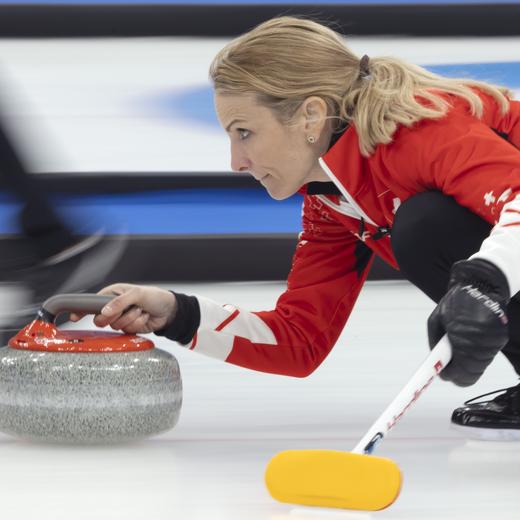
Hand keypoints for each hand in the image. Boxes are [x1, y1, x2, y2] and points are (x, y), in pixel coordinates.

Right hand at [70, 283, 177, 333]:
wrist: (169, 310)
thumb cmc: (154, 296)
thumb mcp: (137, 294)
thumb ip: (119, 302)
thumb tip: (104, 312)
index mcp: (112, 294)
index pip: (91, 303)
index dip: (81, 310)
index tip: (74, 317)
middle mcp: (114, 307)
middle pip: (101, 320)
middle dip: (115, 317)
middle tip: (126, 310)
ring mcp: (121, 318)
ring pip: (115, 327)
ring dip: (131, 319)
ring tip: (140, 310)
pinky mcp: (129, 328)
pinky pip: (127, 331)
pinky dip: (137, 325)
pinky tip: (144, 317)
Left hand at [428, 259, 509, 386]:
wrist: (481, 285)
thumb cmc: (456, 301)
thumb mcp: (436, 320)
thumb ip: (435, 342)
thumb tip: (437, 361)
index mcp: (463, 336)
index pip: (460, 371)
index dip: (450, 376)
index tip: (442, 375)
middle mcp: (482, 342)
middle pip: (472, 374)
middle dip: (458, 374)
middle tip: (448, 369)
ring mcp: (495, 342)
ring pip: (480, 366)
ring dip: (467, 365)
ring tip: (457, 353)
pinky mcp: (502, 339)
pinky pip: (487, 356)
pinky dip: (476, 357)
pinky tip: (468, 346)